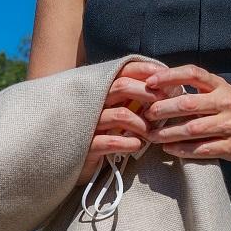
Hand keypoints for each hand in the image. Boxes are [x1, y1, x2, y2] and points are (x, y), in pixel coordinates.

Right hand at [74, 61, 171, 186]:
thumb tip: (164, 88)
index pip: (122, 71)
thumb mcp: (112, 111)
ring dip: (141, 123)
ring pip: (119, 115)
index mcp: (101, 91)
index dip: (143, 70)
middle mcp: (94, 102)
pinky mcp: (86, 146)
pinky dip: (127, 143)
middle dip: (146, 93)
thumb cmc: (98, 133)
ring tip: (150, 133)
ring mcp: (89, 124)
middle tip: (163, 104)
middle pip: (121, 86)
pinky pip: (109, 142)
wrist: (66, 159)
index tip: (164, 75)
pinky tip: (137, 145)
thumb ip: (131, 99)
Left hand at [141, 64, 230, 164]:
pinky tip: (169, 149)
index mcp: (221, 86)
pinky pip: (202, 149)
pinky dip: (183, 150)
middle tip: (146, 115)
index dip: (169, 76)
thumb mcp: (224, 92)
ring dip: (168, 133)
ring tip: (151, 136)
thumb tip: (163, 89)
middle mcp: (225, 103)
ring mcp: (229, 126)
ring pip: (192, 129)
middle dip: (163, 109)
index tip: (150, 82)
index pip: (192, 73)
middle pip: (188, 104)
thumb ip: (200, 90)